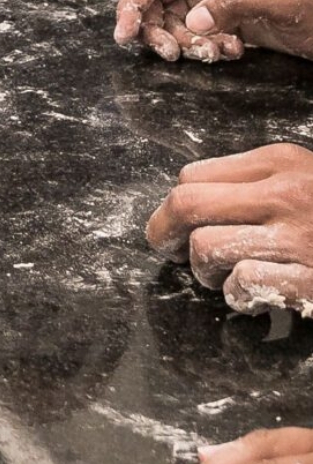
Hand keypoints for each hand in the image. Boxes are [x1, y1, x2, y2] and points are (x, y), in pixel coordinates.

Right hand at [116, 0, 312, 63]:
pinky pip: (192, 33)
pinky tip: (230, 49)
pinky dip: (203, 47)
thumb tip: (193, 20)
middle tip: (172, 53)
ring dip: (186, 42)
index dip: (133, 1)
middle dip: (159, 29)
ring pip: (172, 20)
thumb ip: (230, 5)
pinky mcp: (218, 15)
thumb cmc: (311, 1)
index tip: (125, 30)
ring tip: (215, 52)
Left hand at [145, 144, 312, 316]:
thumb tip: (191, 204)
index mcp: (280, 163)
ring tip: (220, 280)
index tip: (175, 225)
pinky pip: (243, 282)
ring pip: (207, 246)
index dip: (175, 205)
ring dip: (203, 271)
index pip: (193, 176)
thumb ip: (259, 183)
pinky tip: (254, 300)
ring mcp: (300, 238)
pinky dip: (238, 296)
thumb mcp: (305, 181)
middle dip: (166, 233)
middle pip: (188, 205)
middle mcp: (286, 193)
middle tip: (170, 253)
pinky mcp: (311, 280)